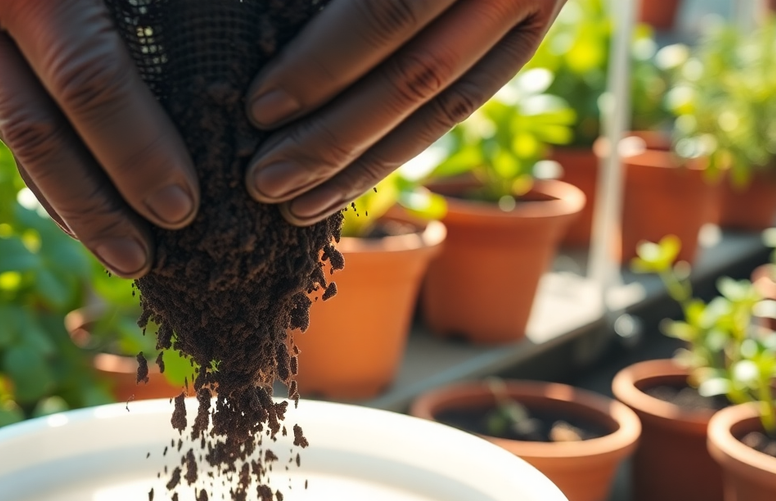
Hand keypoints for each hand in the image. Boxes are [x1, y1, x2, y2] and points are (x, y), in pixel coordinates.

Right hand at [0, 0, 199, 278]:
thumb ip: (153, 7)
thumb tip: (209, 47)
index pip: (88, 83)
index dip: (137, 152)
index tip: (183, 209)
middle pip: (39, 137)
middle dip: (95, 209)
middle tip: (145, 265)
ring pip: (12, 138)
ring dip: (65, 204)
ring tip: (117, 251)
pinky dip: (40, 169)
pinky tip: (74, 203)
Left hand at [245, 0, 564, 224]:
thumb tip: (244, 15)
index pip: (386, 10)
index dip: (321, 67)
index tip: (259, 108)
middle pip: (413, 75)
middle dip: (332, 138)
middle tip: (263, 181)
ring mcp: (531, 8)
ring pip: (441, 107)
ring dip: (364, 165)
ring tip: (296, 206)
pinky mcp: (528, 35)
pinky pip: (462, 104)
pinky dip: (400, 147)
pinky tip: (350, 181)